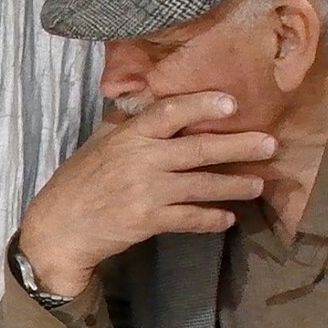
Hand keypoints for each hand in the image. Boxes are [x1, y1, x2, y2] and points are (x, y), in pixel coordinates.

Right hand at [15, 90, 276, 298]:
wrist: (58, 229)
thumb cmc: (78, 183)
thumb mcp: (98, 145)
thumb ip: (128, 125)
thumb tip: (152, 98)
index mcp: (127, 136)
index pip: (168, 113)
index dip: (201, 105)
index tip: (231, 103)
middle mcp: (139, 160)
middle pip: (197, 149)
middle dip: (238, 146)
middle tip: (270, 144)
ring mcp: (145, 192)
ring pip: (200, 185)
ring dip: (234, 185)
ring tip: (259, 184)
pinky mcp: (147, 221)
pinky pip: (189, 218)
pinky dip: (211, 219)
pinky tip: (228, 218)